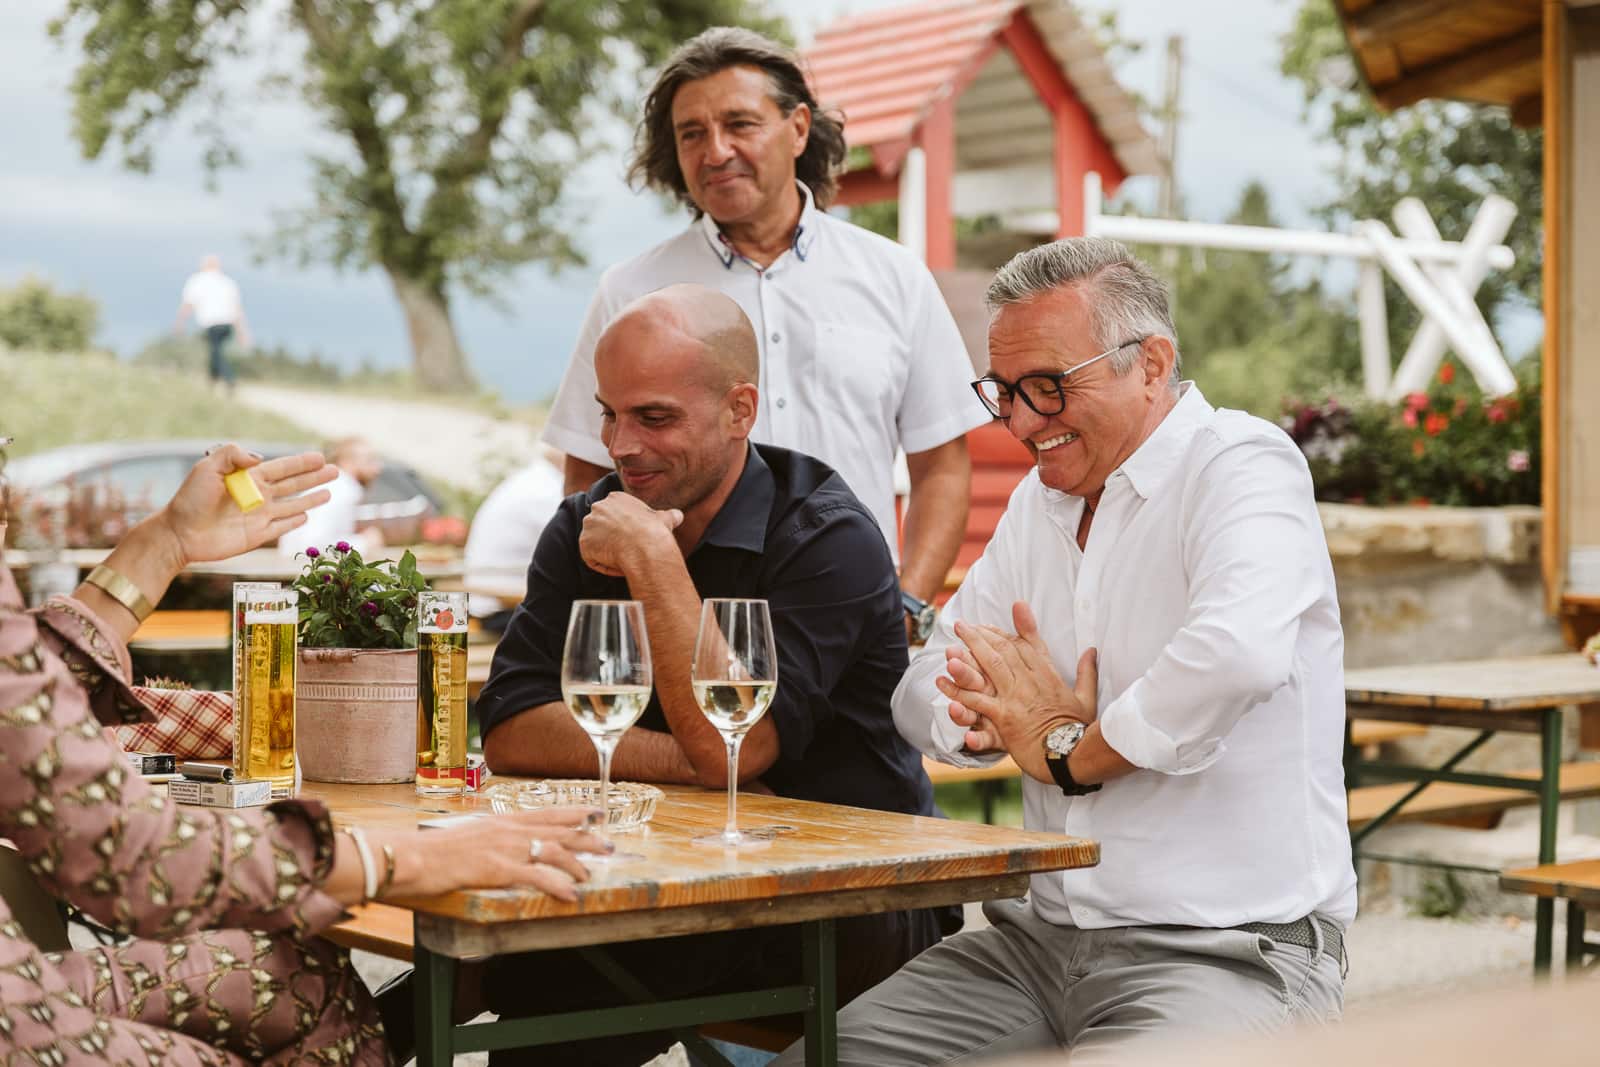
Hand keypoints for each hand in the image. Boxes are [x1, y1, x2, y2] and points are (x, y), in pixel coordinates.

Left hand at [155, 445, 337, 566]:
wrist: (180, 534)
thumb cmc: (190, 499)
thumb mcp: (207, 468)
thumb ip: (233, 455)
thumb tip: (261, 458)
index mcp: (248, 478)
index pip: (283, 468)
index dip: (302, 463)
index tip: (320, 457)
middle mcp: (257, 496)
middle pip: (293, 485)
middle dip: (314, 478)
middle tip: (336, 471)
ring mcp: (259, 517)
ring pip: (293, 506)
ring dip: (311, 499)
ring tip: (329, 493)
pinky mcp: (257, 536)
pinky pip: (281, 528)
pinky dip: (294, 523)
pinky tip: (305, 517)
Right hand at [386, 808, 609, 902]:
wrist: (410, 857)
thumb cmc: (431, 852)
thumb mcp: (466, 837)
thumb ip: (489, 840)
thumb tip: (500, 848)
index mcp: (500, 821)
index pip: (545, 813)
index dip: (574, 812)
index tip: (595, 812)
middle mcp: (507, 829)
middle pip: (558, 829)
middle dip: (587, 837)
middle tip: (609, 845)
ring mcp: (504, 848)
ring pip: (553, 850)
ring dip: (576, 863)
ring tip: (591, 875)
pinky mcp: (498, 869)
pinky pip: (537, 877)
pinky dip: (558, 885)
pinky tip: (571, 895)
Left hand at [578, 493, 680, 576]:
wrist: (645, 546)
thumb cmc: (655, 531)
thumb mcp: (665, 519)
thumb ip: (668, 516)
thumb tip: (678, 516)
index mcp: (615, 498)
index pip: (614, 516)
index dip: (624, 530)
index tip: (635, 539)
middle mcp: (597, 508)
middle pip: (602, 529)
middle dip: (613, 540)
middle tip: (629, 550)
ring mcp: (588, 526)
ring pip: (597, 545)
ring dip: (609, 553)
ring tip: (626, 559)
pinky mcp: (584, 544)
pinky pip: (593, 559)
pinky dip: (605, 566)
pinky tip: (620, 565)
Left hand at [936, 601, 1098, 781]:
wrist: (1073, 755)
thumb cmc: (1079, 729)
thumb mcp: (1087, 696)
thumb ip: (1087, 671)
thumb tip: (1092, 650)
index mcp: (1047, 674)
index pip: (1023, 645)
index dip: (1003, 633)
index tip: (988, 625)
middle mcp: (1029, 681)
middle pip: (1002, 650)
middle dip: (979, 635)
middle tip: (960, 625)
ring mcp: (1016, 698)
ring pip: (988, 668)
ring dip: (966, 654)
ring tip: (948, 646)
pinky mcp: (1004, 717)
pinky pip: (977, 701)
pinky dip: (958, 691)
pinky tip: (941, 682)